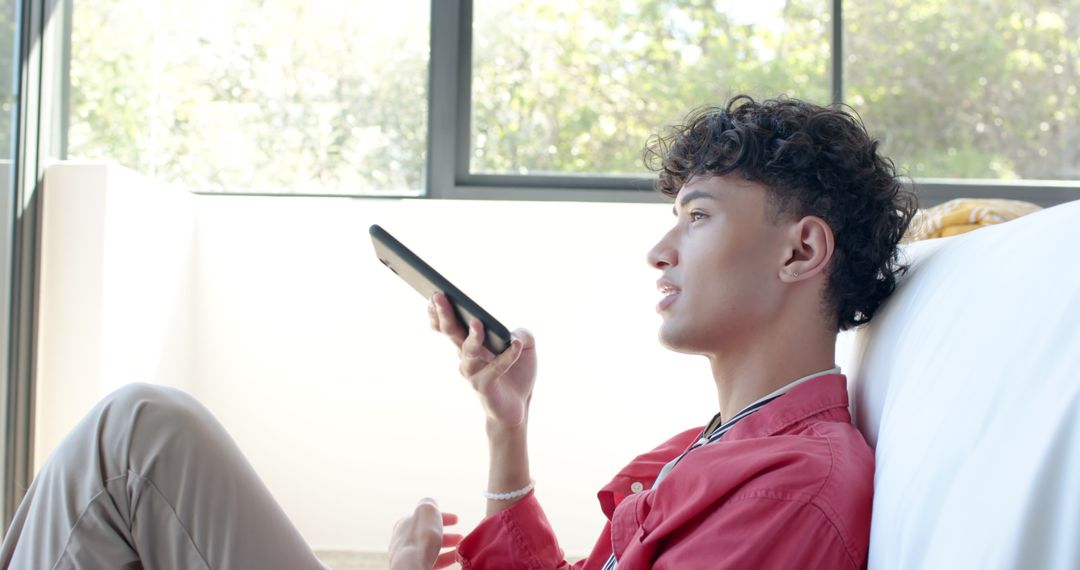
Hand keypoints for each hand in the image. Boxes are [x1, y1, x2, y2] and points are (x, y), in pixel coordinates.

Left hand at [389, 498, 461, 569]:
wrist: (412, 567)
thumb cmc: (421, 538)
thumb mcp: (427, 510)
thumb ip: (429, 503)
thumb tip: (431, 502)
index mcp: (404, 523)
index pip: (425, 517)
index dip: (442, 517)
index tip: (457, 520)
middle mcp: (403, 539)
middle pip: (428, 533)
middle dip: (446, 533)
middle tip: (460, 536)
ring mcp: (407, 555)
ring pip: (430, 548)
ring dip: (447, 546)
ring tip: (460, 548)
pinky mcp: (413, 567)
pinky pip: (432, 561)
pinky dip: (444, 558)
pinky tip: (454, 559)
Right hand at [428, 292, 536, 429]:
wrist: (518, 406)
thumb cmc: (517, 372)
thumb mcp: (525, 345)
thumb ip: (521, 333)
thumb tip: (513, 335)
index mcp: (470, 343)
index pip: (449, 325)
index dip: (439, 311)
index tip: (434, 294)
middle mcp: (467, 356)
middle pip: (451, 332)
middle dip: (444, 314)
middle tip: (438, 297)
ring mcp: (473, 372)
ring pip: (468, 351)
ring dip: (473, 336)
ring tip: (478, 322)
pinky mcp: (484, 386)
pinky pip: (495, 369)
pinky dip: (507, 357)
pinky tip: (516, 345)